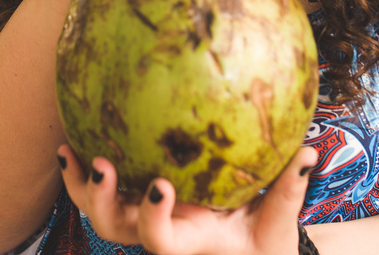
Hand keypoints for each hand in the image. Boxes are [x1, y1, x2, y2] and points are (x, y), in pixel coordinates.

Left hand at [57, 144, 316, 254]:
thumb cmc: (265, 244)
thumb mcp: (280, 223)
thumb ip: (290, 189)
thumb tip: (310, 151)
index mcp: (189, 242)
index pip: (159, 241)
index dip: (153, 218)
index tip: (161, 185)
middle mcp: (160, 233)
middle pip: (114, 229)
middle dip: (102, 199)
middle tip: (102, 162)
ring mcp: (144, 218)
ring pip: (100, 211)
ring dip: (81, 183)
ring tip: (68, 148)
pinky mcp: (138, 200)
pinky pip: (107, 186)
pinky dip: (85, 167)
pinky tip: (74, 133)